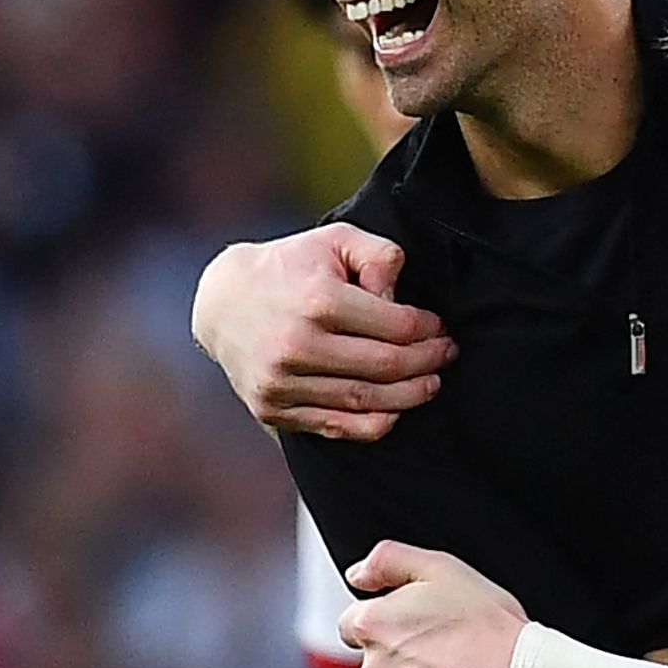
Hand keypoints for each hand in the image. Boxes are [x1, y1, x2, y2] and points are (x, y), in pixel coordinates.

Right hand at [193, 224, 454, 439]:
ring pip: (367, 400)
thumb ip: (379, 256)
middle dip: (428, 362)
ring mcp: (283, 381)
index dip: (430, 330)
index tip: (440, 328)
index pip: (399, 326)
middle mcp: (298, 344)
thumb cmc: (289, 267)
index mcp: (319, 300)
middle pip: (388, 366)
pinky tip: (396, 410)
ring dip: (410, 395)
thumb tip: (401, 296)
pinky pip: (338, 427)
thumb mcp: (334, 240)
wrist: (221, 302)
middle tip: (445, 355)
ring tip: (431, 382)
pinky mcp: (274, 407)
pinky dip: (376, 423)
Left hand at [339, 543, 527, 667]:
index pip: (354, 624)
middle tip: (448, 647)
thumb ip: (389, 561)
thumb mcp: (443, 569)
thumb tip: (358, 574)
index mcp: (372, 627)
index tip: (418, 624)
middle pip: (377, 661)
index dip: (387, 620)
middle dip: (403, 655)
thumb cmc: (491, 627)